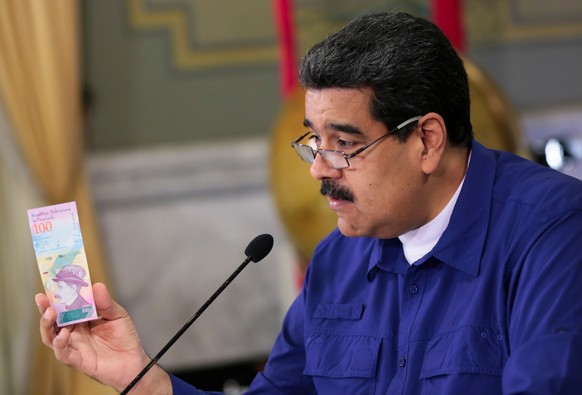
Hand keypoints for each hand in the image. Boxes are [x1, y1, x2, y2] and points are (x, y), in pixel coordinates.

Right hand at [36, 282, 170, 392]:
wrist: (133, 362)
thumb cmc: (124, 338)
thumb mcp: (118, 315)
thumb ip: (106, 303)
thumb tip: (96, 285)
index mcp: (82, 318)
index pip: (65, 306)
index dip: (56, 296)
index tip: (50, 284)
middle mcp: (74, 331)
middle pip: (53, 320)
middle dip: (45, 308)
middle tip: (42, 298)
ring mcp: (74, 345)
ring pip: (51, 336)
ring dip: (47, 325)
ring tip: (50, 313)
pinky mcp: (77, 360)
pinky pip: (63, 353)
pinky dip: (59, 343)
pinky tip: (63, 334)